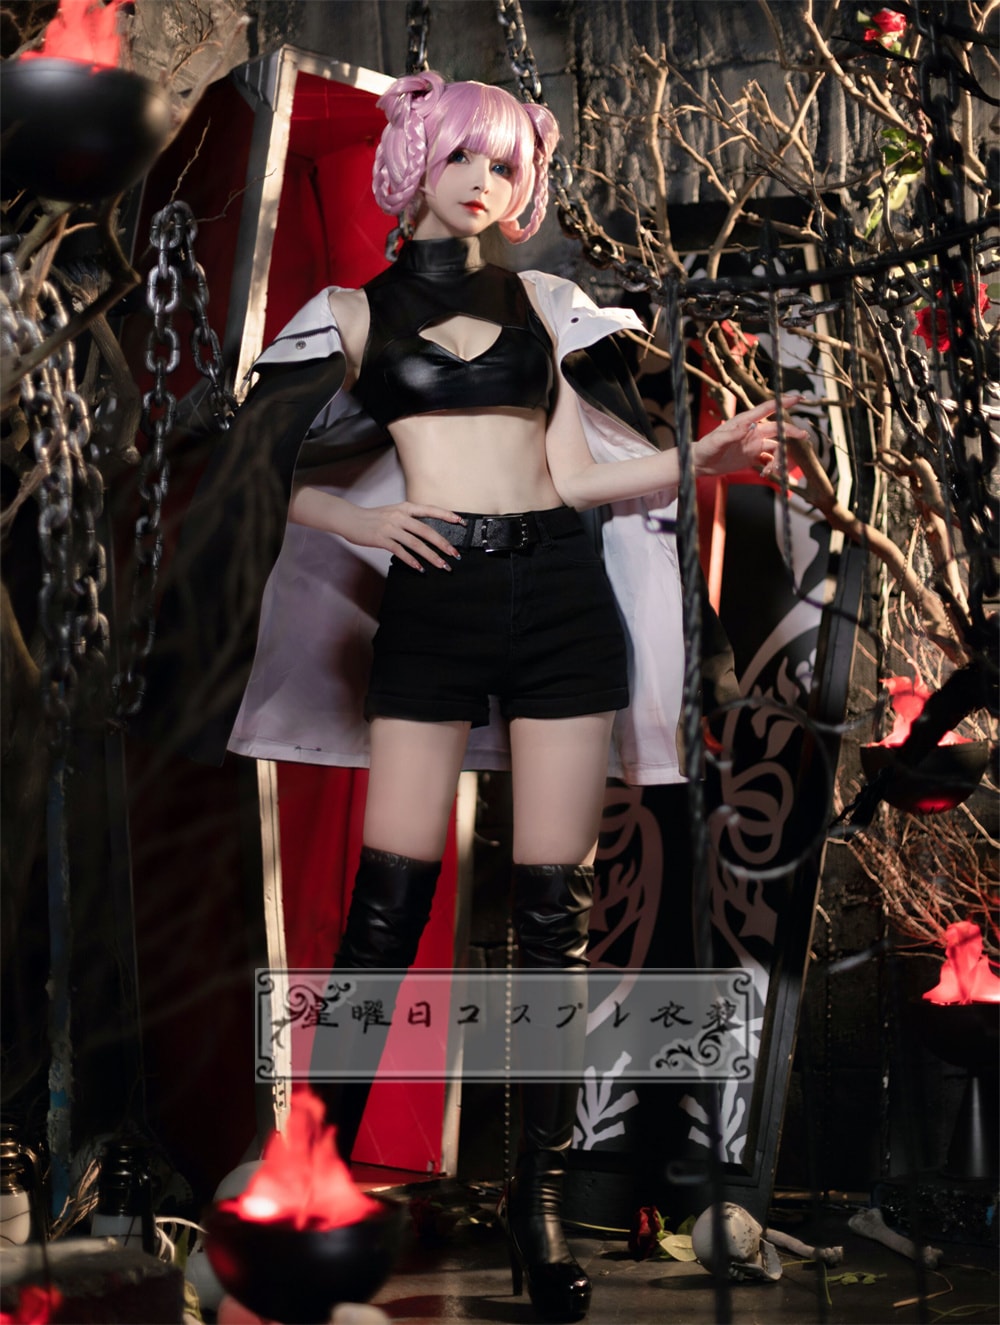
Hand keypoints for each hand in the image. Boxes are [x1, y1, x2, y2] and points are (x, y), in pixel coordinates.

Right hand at [342, 501, 465, 570]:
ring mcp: (391, 528)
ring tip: (442, 566)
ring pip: (416, 543)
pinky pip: (400, 551)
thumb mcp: (393, 512)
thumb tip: (426, 531)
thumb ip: (409, 519)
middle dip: (443, 544)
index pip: (430, 510)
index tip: (460, 522)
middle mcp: (400, 516)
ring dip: (431, 556)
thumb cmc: (373, 517)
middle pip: (426, 531)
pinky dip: (411, 560)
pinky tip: (420, 568)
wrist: (350, 519)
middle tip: (455, 554)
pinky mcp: (382, 539)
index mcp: (405, 507)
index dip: (446, 515)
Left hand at [693, 395, 807, 478]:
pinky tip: (767, 474)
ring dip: (780, 457)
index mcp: (745, 421)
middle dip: (791, 432)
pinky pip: (769, 459)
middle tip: (803, 436)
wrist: (700, 464)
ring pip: (777, 446)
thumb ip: (732, 434)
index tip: (798, 398)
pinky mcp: (753, 456)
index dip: (783, 402)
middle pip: (778, 428)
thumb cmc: (705, 448)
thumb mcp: (716, 441)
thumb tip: (748, 427)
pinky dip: (772, 466)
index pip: (767, 408)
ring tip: (774, 470)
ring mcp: (754, 444)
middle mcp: (753, 431)